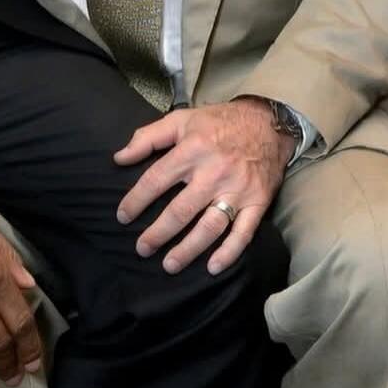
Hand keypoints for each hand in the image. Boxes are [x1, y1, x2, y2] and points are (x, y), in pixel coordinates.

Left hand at [114, 97, 292, 275]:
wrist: (267, 122)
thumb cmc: (218, 122)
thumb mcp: (180, 120)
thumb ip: (147, 137)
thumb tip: (119, 158)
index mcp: (192, 149)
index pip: (157, 179)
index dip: (136, 200)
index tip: (122, 216)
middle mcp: (214, 172)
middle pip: (181, 210)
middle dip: (158, 233)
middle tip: (141, 249)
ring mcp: (238, 190)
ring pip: (210, 227)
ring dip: (188, 249)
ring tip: (169, 265)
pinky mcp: (258, 202)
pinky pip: (243, 233)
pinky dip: (229, 253)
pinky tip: (212, 267)